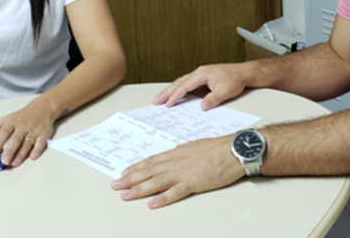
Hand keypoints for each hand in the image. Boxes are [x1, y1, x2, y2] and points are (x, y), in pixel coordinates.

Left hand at [0, 97, 55, 166]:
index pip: (4, 132)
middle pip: (15, 139)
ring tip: (14, 163)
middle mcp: (22, 127)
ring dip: (21, 154)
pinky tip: (32, 156)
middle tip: (4, 160)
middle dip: (10, 150)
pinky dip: (37, 150)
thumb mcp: (6, 118)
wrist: (43, 108)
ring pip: (26, 143)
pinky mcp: (43, 135)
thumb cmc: (23, 116)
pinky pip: (40, 143)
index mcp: (12, 123)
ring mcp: (33, 131)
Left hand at [111, 136, 243, 207]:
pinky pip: (175, 192)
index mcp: (177, 152)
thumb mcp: (196, 145)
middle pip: (148, 171)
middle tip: (115, 185)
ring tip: (125, 195)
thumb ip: (184, 150)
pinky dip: (162, 198)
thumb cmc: (218, 147)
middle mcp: (176, 161)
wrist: (234, 150)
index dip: (136, 167)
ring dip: (139, 189)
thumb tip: (176, 150)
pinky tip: (152, 204)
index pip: (151, 161)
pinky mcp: (194, 182)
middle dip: (130, 179)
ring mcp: (184, 172)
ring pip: (156, 182)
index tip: (124, 172)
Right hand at [153, 63, 250, 109]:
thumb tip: (202, 106)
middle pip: (179, 83)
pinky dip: (178, 89)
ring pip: (181, 83)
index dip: (175, 95)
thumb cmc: (235, 79)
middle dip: (166, 92)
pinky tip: (174, 94)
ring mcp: (200, 75)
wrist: (243, 73)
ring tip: (160, 98)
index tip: (168, 104)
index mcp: (202, 74)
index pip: (185, 85)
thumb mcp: (226, 91)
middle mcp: (199, 73)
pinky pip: (186, 84)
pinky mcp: (202, 79)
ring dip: (170, 90)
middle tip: (156, 101)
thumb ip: (213, 98)